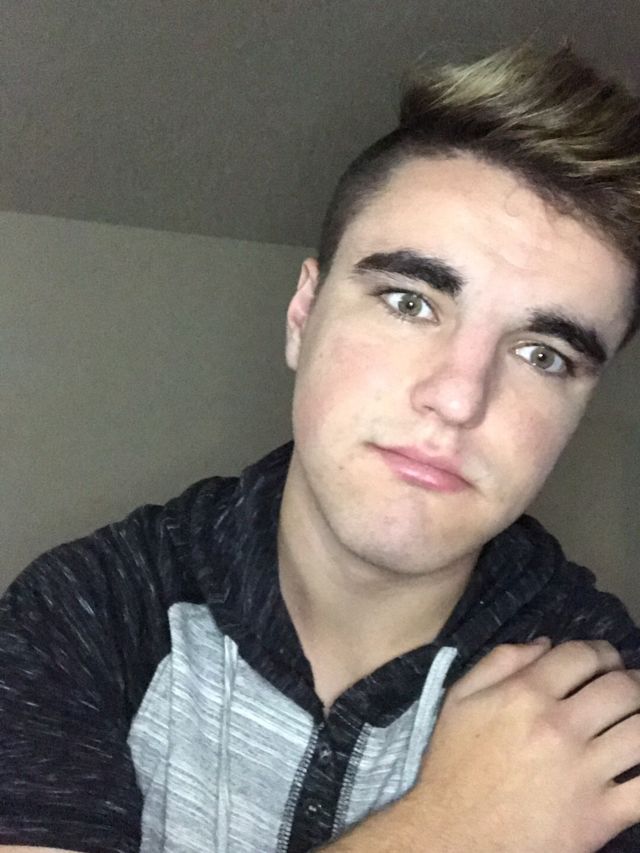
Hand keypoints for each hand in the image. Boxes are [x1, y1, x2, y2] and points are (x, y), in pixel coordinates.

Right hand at [414, 639, 639, 852]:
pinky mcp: (599, 817)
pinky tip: (639, 764)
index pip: (583, 656)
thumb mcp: (460, 700)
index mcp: (525, 695)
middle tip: (629, 690)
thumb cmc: (454, 766)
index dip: (601, 652)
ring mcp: (584, 773)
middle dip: (632, 682)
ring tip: (636, 721)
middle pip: (622, 689)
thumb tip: (546, 644)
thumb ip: (500, 661)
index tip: (604, 662)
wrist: (452, 836)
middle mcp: (559, 727)